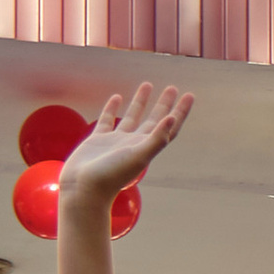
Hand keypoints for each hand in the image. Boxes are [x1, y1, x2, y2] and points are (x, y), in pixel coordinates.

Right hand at [59, 82, 189, 206]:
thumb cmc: (112, 174)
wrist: (84, 188)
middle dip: (164, 104)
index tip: (189, 95)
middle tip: (173, 88)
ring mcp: (117, 141)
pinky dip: (113, 108)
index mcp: (147, 147)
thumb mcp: (139, 155)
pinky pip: (108, 119)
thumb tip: (173, 118)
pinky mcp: (99, 140)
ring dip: (141, 102)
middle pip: (154, 120)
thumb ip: (157, 139)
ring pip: (132, 117)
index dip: (180, 112)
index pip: (169, 127)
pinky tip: (117, 97)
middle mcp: (135, 144)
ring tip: (148, 85)